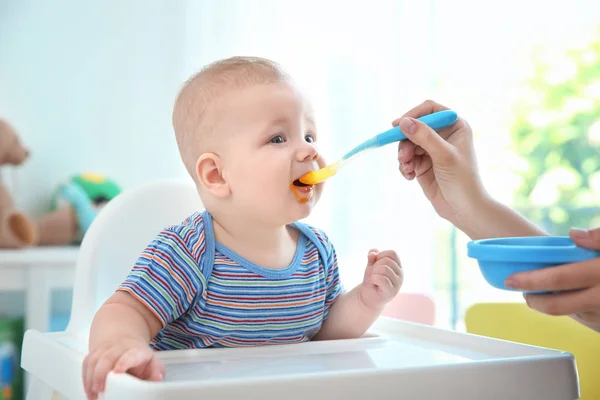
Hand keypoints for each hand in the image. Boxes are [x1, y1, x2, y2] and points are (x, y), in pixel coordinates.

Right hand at [83, 338, 164, 398]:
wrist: (125, 341)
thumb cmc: (139, 357)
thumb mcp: (152, 361)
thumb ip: (156, 370)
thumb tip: (158, 379)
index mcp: (135, 350)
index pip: (129, 355)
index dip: (123, 362)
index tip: (117, 372)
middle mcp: (118, 347)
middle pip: (107, 357)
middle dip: (101, 374)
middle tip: (100, 390)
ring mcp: (104, 349)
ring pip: (94, 360)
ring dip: (90, 379)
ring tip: (93, 395)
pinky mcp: (93, 353)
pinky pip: (86, 364)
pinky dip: (85, 378)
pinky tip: (88, 391)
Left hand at [359, 249, 402, 309]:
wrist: (368, 297)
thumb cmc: (371, 280)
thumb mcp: (371, 266)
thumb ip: (372, 258)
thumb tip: (373, 252)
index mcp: (398, 266)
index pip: (392, 253)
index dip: (381, 255)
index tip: (375, 263)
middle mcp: (400, 274)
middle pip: (387, 260)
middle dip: (375, 265)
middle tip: (373, 274)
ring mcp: (397, 284)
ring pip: (384, 269)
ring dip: (373, 272)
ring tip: (373, 279)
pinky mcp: (391, 292)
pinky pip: (382, 279)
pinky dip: (374, 279)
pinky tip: (373, 283)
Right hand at [394, 100, 487, 223]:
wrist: (464, 209)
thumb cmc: (462, 180)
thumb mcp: (444, 156)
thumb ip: (424, 137)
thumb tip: (403, 122)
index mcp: (455, 126)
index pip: (429, 110)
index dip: (412, 115)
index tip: (397, 125)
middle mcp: (443, 135)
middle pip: (414, 127)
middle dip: (406, 142)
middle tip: (403, 157)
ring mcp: (432, 150)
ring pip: (407, 144)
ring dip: (404, 156)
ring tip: (408, 169)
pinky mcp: (423, 164)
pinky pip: (406, 158)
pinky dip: (405, 166)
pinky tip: (410, 177)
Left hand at [506, 227, 599, 332]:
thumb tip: (573, 236)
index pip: (558, 280)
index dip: (530, 280)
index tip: (511, 279)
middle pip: (558, 306)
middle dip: (534, 300)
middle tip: (522, 291)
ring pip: (572, 314)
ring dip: (553, 306)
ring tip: (541, 294)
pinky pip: (588, 320)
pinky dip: (575, 311)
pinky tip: (569, 300)